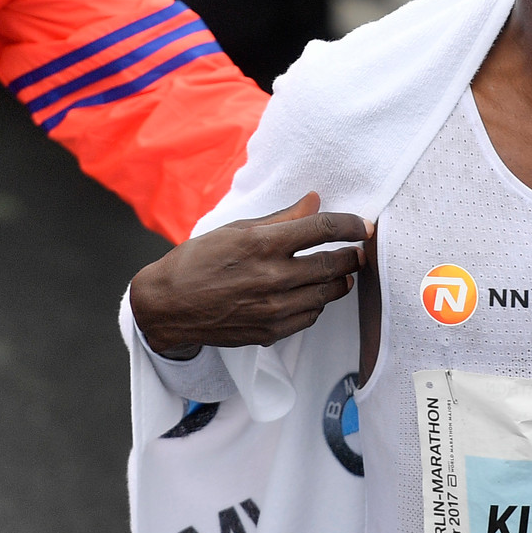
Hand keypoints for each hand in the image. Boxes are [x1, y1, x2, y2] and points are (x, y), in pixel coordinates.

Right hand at [130, 192, 372, 358]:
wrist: (167, 306)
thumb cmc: (199, 260)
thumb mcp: (238, 229)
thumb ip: (283, 218)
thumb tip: (315, 200)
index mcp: (263, 244)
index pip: (323, 229)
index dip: (351, 225)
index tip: (363, 226)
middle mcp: (271, 277)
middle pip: (333, 265)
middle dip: (353, 256)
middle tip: (357, 252)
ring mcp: (272, 308)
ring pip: (327, 294)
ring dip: (340, 281)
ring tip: (340, 273)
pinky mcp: (270, 332)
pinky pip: (310, 316)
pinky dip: (317, 304)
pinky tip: (311, 294)